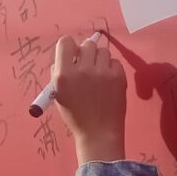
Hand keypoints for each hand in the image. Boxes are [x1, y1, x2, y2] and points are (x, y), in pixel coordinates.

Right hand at [50, 34, 128, 164]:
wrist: (99, 133)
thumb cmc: (76, 116)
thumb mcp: (58, 95)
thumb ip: (59, 73)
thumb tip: (67, 56)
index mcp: (64, 74)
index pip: (65, 42)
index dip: (69, 47)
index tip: (73, 55)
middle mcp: (82, 70)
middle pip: (87, 45)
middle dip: (87, 54)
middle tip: (88, 67)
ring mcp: (102, 72)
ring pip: (103, 51)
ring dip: (100, 60)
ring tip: (99, 75)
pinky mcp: (118, 76)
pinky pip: (115, 62)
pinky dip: (112, 69)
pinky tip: (108, 82)